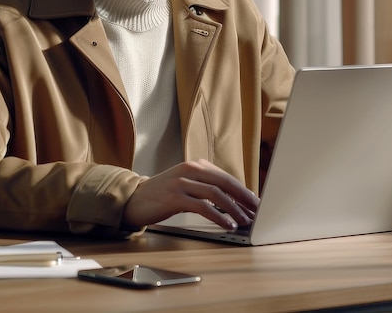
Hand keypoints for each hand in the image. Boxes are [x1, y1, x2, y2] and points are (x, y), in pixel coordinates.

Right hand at [122, 159, 258, 229]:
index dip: (243, 190)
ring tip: (245, 220)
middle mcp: (189, 170)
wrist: (134, 199)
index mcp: (195, 165)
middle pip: (224, 182)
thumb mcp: (185, 183)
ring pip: (215, 193)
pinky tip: (227, 224)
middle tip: (257, 211)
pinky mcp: (175, 197)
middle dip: (243, 198)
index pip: (225, 177)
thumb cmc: (163, 194)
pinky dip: (218, 216)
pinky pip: (202, 206)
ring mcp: (181, 182)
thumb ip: (204, 186)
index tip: (255, 203)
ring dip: (234, 209)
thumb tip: (233, 199)